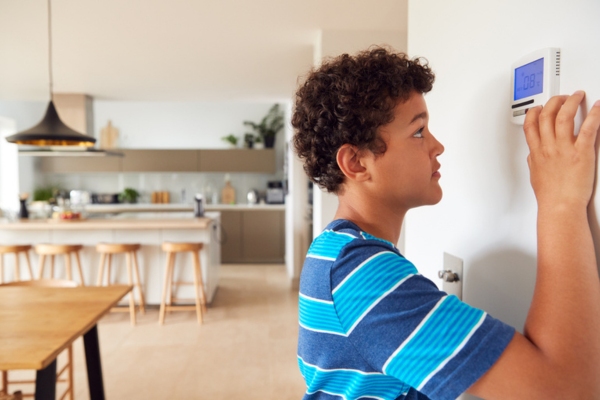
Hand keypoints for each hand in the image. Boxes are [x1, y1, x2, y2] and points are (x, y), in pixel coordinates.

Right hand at [524, 92, 599, 208]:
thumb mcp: (535, 175)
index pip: (530, 124)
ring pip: (564, 116)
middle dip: (554, 101)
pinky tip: (598, 107)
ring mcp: (564, 148)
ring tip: (578, 96)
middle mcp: (548, 147)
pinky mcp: (581, 152)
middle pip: (546, 115)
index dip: (534, 111)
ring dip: (571, 102)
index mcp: (536, 152)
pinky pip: (588, 128)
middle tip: (562, 98)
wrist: (560, 206)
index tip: (540, 106)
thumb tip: (532, 156)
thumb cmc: (549, 195)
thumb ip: (534, 161)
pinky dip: (594, 115)